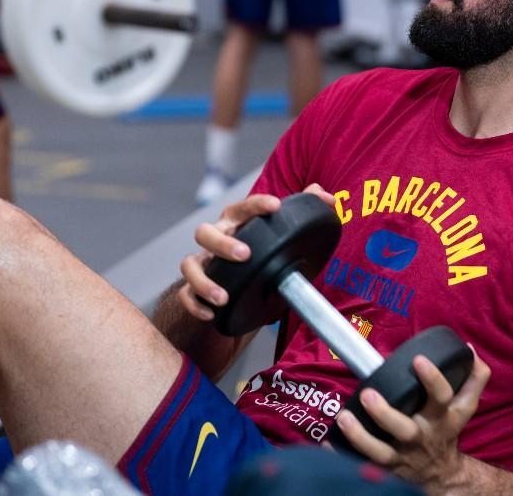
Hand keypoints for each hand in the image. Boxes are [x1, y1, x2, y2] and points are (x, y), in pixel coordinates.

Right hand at [177, 184, 335, 319]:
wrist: (238, 280)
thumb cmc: (261, 249)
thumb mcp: (282, 232)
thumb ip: (307, 210)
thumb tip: (328, 199)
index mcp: (236, 223)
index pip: (242, 207)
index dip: (257, 204)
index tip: (276, 206)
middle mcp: (215, 240)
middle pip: (205, 232)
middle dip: (223, 243)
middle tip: (245, 255)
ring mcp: (203, 264)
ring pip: (188, 264)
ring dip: (204, 281)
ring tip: (224, 297)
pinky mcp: (194, 289)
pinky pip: (185, 296)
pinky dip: (195, 304)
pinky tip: (211, 314)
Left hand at [334, 347, 491, 491]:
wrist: (441, 475)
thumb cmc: (446, 430)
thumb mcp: (465, 407)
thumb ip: (474, 377)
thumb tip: (467, 349)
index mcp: (443, 419)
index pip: (442, 397)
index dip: (432, 379)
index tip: (418, 360)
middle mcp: (421, 437)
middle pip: (406, 429)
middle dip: (385, 414)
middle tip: (369, 395)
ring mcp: (401, 456)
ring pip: (380, 452)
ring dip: (360, 437)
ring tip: (343, 418)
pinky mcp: (384, 470)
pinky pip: (360, 466)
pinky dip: (342, 458)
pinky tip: (327, 446)